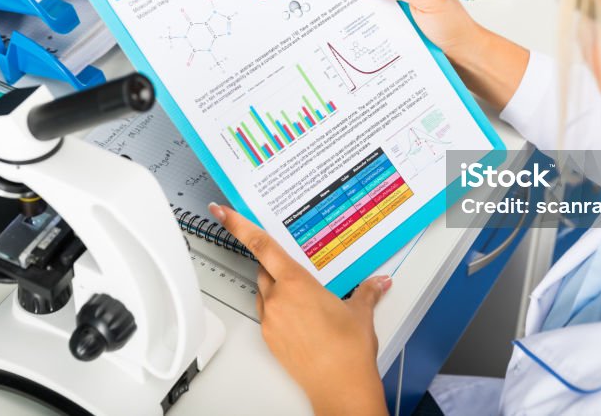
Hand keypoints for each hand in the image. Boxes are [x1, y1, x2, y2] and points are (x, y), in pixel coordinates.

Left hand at [209, 203, 389, 415]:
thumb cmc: (349, 351)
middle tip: (295, 268)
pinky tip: (301, 318)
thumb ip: (367, 291)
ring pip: (264, 292)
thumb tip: (379, 283)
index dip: (238, 225)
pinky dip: (279, 310)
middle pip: (264, 268)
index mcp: (296, 282)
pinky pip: (267, 314)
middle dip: (276, 264)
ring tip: (304, 299)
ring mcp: (271, 320)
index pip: (261, 245)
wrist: (340, 387)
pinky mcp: (270, 339)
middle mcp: (277, 299)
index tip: (222, 212)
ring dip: (277, 288)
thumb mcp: (360, 312)